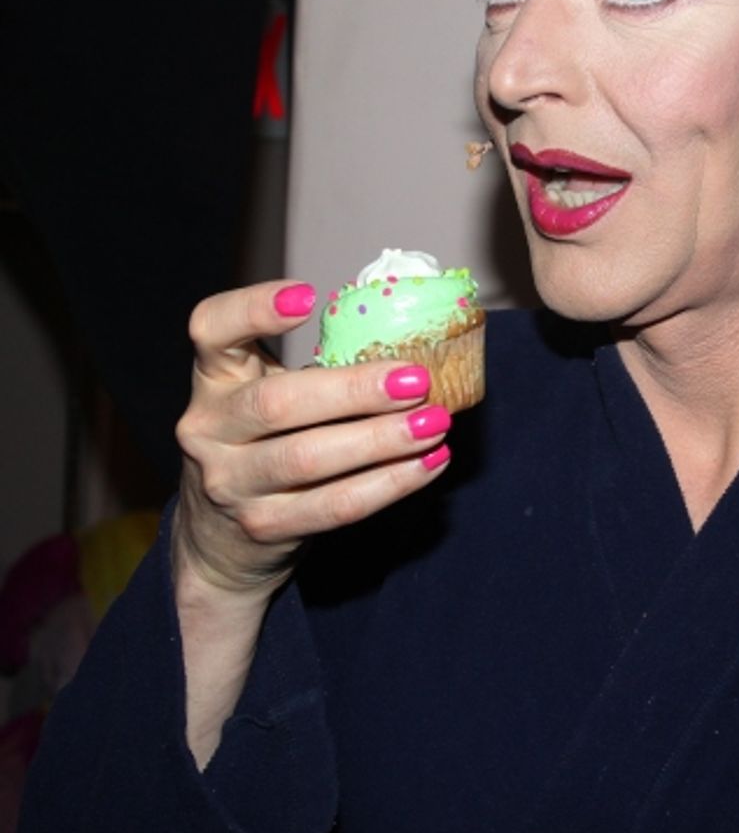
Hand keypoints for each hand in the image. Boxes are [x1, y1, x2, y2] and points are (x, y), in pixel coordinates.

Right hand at [173, 279, 451, 596]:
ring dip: (382, 440)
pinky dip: (390, 483)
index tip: (309, 296)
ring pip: (308, 458)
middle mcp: (209, 428)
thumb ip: (317, 368)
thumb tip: (413, 346)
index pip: (210, 329)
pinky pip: (335, 505)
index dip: (253, 308)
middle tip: (416, 380)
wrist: (221, 536)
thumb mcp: (267, 392)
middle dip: (354, 390)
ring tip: (434, 423)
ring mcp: (231, 483)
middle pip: (276, 404)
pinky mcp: (264, 527)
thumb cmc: (264, 443)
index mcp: (213, 378)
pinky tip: (429, 463)